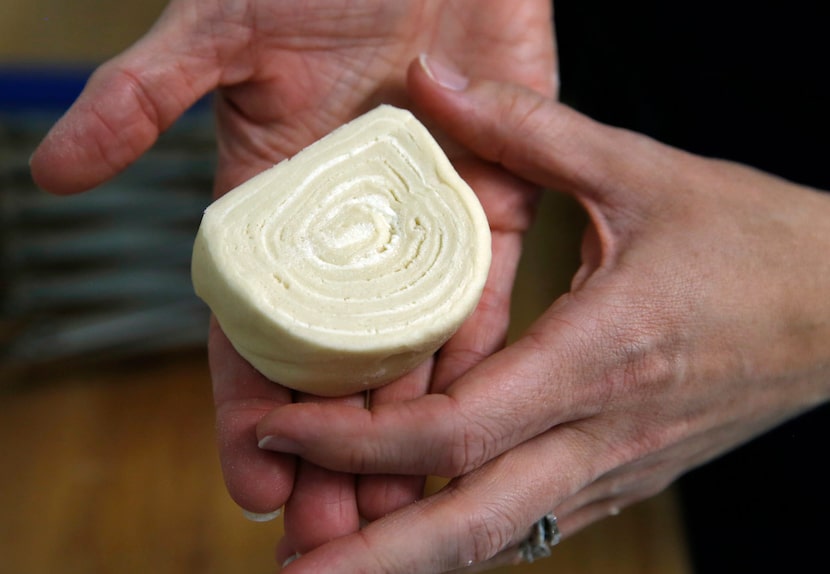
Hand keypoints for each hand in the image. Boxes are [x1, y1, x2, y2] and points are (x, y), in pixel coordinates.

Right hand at [28, 0, 556, 561]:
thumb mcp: (223, 30)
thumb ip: (147, 95)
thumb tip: (54, 169)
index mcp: (278, 209)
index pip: (254, 334)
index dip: (249, 411)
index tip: (252, 482)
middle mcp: (350, 236)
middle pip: (335, 366)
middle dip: (331, 453)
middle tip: (329, 533)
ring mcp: (421, 227)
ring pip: (413, 352)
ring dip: (406, 432)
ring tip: (402, 505)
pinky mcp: (493, 201)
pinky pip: (487, 295)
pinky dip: (478, 359)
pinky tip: (476, 425)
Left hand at [254, 56, 829, 571]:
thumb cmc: (755, 242)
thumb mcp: (643, 171)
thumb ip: (529, 130)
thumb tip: (434, 84)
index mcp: (599, 357)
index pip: (456, 431)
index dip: (358, 443)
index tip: (281, 431)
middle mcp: (602, 434)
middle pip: (469, 525)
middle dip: (371, 562)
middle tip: (286, 573)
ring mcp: (618, 470)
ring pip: (499, 540)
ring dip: (410, 564)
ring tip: (328, 572)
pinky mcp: (627, 476)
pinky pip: (533, 522)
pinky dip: (466, 535)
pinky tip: (413, 531)